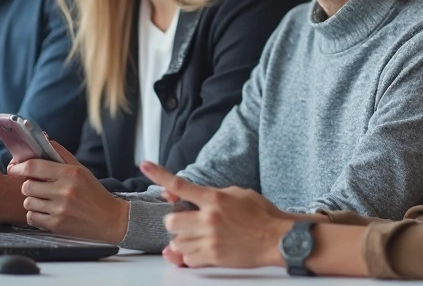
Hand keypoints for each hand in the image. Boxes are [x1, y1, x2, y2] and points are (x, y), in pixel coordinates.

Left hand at [8, 140, 129, 243]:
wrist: (109, 219)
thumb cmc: (94, 193)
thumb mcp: (81, 170)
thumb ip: (61, 154)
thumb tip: (44, 139)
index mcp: (70, 174)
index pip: (34, 166)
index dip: (19, 167)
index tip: (14, 168)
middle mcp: (64, 191)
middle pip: (27, 185)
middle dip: (28, 185)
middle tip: (37, 187)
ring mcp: (60, 209)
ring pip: (28, 202)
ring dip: (32, 201)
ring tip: (44, 201)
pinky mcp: (57, 225)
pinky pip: (32, 218)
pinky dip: (35, 215)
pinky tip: (46, 212)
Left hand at [140, 161, 293, 268]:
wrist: (277, 238)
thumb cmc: (262, 215)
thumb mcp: (238, 193)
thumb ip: (214, 194)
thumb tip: (193, 196)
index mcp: (215, 199)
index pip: (180, 185)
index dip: (159, 174)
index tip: (144, 165)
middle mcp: (209, 219)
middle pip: (171, 221)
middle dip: (175, 221)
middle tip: (187, 221)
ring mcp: (210, 240)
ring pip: (176, 241)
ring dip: (183, 239)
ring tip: (197, 236)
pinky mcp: (214, 257)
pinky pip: (187, 258)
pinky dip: (190, 255)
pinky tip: (202, 248)